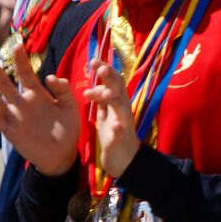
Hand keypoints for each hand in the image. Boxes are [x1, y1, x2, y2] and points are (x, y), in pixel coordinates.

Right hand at [0, 48, 80, 175]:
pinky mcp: (11, 130)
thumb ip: (64, 90)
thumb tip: (50, 76)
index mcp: (37, 95)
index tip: (17, 45)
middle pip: (5, 83)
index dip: (21, 61)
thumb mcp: (70, 106)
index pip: (26, 74)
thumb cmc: (67, 128)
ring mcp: (15, 116)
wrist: (64, 154)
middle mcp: (22, 103)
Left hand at [83, 62, 141, 179]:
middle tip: (99, 67)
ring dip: (114, 99)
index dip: (106, 71)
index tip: (95, 60)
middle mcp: (122, 111)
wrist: (125, 161)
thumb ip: (103, 101)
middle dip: (110, 78)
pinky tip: (116, 125)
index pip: (113, 83)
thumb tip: (97, 85)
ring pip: (121, 109)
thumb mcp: (107, 115)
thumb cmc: (115, 136)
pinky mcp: (120, 140)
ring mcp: (123, 125)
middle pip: (118, 90)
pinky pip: (121, 134)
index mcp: (117, 105)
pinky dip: (119, 129)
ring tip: (104, 92)